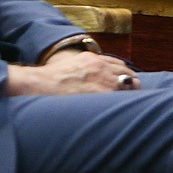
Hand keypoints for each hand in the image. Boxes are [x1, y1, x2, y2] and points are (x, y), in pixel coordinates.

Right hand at [3, 50, 138, 95]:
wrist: (41, 84)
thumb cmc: (52, 80)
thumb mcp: (72, 66)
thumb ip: (86, 69)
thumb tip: (92, 81)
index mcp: (93, 59)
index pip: (120, 65)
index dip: (124, 76)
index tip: (125, 85)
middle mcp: (101, 66)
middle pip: (128, 75)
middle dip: (131, 86)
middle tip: (130, 99)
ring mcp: (103, 79)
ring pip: (130, 86)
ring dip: (131, 95)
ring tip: (129, 107)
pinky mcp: (102, 93)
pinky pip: (122, 98)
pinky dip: (125, 103)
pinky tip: (123, 112)